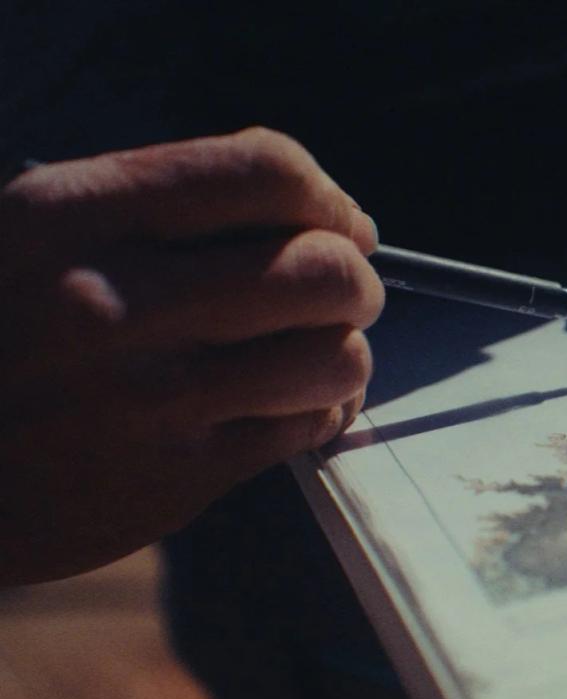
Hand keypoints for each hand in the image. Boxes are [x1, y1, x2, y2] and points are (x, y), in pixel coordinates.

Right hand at [0, 128, 382, 584]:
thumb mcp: (29, 235)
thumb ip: (151, 206)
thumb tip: (306, 202)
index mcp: (71, 216)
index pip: (262, 172)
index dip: (328, 197)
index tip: (341, 223)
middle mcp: (112, 301)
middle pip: (322, 269)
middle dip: (354, 279)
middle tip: (340, 293)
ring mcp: (147, 397)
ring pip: (334, 355)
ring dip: (344, 351)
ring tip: (318, 352)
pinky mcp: (174, 478)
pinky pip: (306, 428)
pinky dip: (324, 410)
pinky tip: (299, 403)